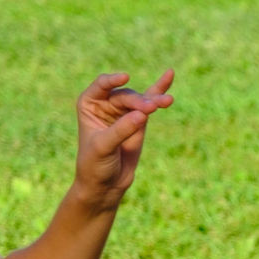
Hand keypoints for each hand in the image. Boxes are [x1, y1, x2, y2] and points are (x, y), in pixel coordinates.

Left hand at [71, 70, 174, 212]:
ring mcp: (123, 111)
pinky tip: (169, 74)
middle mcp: (105, 104)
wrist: (105, 184)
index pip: (102, 86)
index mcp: (89, 104)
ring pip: (140, 100)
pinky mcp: (139, 120)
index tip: (125, 79)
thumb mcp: (104, 147)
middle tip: (151, 109)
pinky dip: (159, 90)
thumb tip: (143, 114)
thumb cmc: (95, 164)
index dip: (113, 81)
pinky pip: (150, 102)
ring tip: (168, 102)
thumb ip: (122, 129)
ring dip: (154, 100)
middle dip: (138, 102)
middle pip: (125, 96)